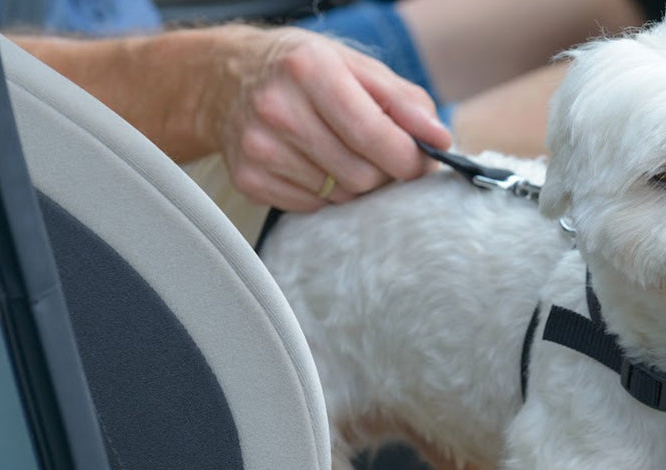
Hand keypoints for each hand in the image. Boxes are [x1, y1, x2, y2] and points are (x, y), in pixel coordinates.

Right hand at [213, 26, 452, 210]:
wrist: (225, 79)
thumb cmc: (304, 71)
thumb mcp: (356, 66)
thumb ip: (405, 101)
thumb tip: (439, 140)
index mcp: (309, 70)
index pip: (374, 135)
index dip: (410, 158)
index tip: (421, 161)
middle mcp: (278, 109)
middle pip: (362, 175)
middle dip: (383, 171)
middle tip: (379, 154)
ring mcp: (259, 148)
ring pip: (341, 196)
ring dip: (354, 182)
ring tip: (339, 151)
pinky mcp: (249, 179)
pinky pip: (313, 206)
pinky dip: (325, 193)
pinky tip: (312, 163)